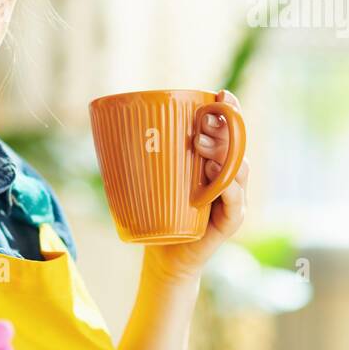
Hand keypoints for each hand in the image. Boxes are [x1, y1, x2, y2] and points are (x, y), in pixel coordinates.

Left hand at [144, 89, 250, 284]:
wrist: (163, 254)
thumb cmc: (157, 211)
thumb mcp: (151, 178)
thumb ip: (144, 156)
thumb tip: (110, 128)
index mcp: (214, 160)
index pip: (229, 131)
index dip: (230, 111)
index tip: (220, 95)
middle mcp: (229, 176)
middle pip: (236, 146)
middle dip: (224, 130)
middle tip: (201, 125)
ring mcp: (233, 198)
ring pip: (238, 170)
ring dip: (223, 154)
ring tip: (201, 147)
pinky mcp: (230, 221)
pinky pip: (235, 202)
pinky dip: (228, 188)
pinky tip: (216, 176)